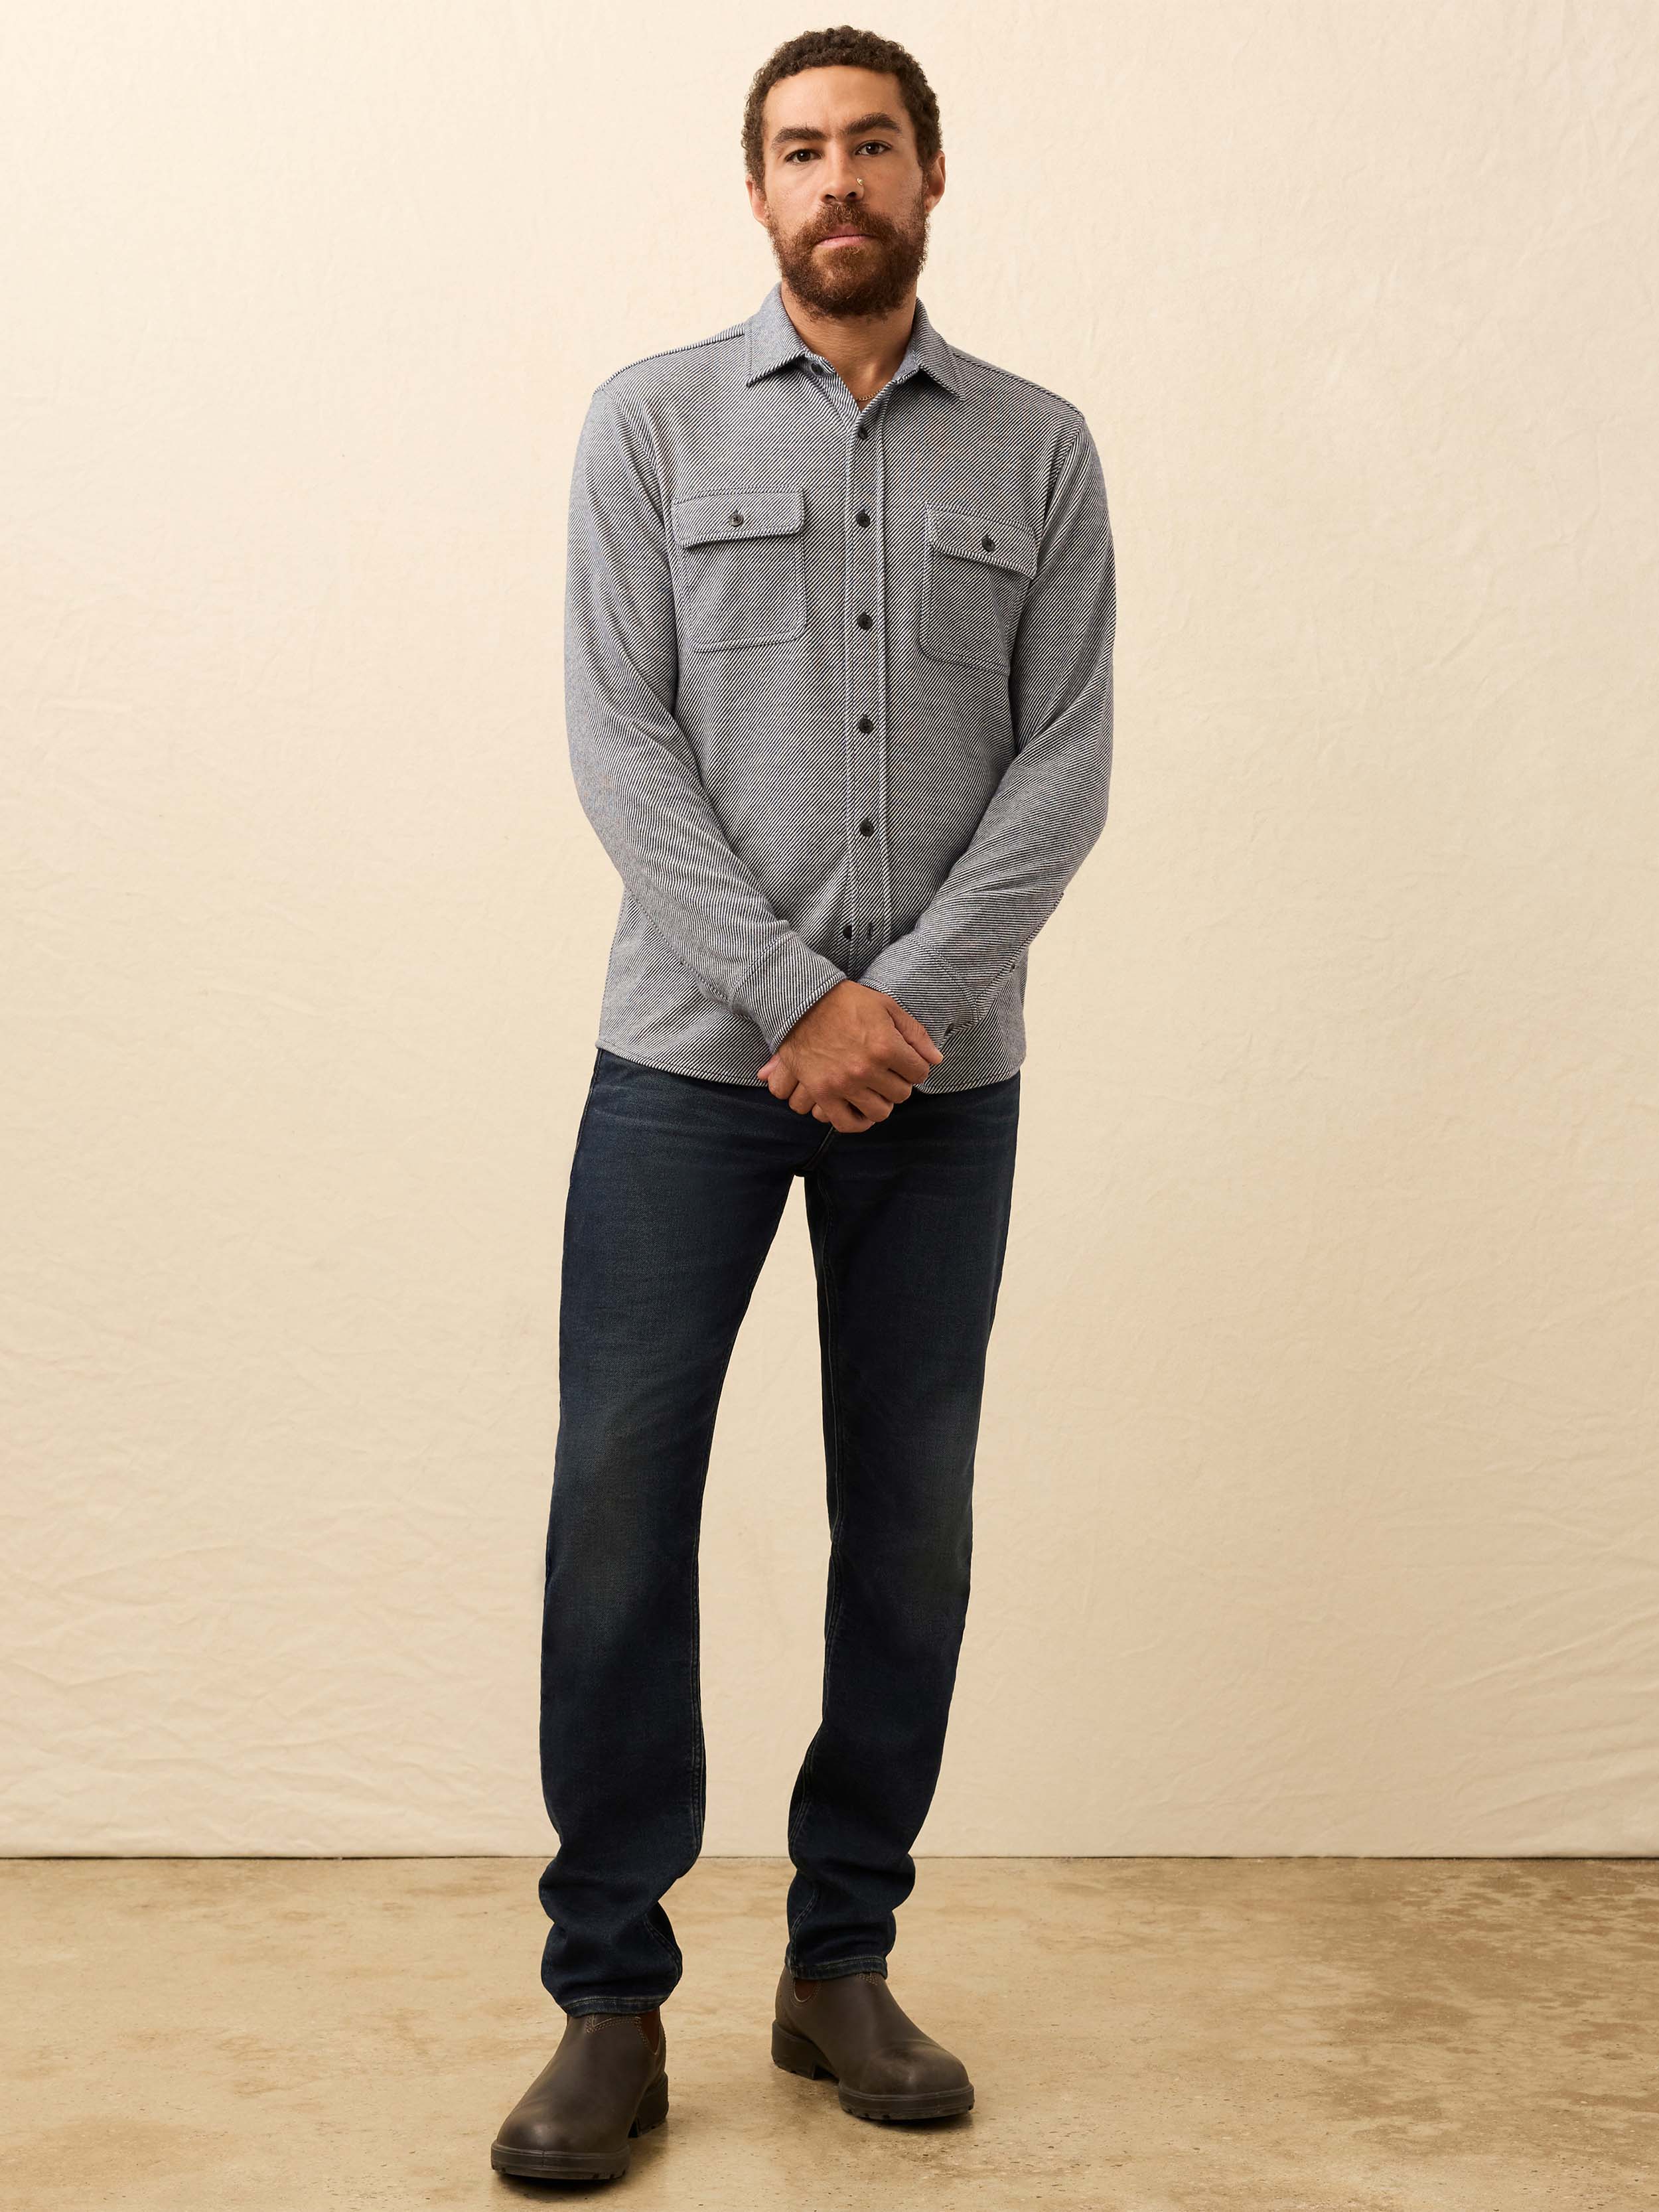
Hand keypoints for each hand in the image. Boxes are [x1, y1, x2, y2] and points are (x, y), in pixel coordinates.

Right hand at [755, 981, 942, 1130]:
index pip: (919, 1072)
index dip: (916, 1066)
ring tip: (875, 1090)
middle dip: (899, 1083)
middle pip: (901, 1094)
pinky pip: (846, 1123)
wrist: (800, 1002)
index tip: (907, 1062)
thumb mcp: (885, 1006)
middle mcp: (866, 1069)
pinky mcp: (822, 1093)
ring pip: (879, 1112)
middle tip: (889, 1073)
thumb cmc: (845, 1001)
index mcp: (886, 1046)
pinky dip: (857, 1122)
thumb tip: (936, 1059)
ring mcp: (843, 1084)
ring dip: (882, 1102)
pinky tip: (861, 1110)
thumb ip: (914, 1033)